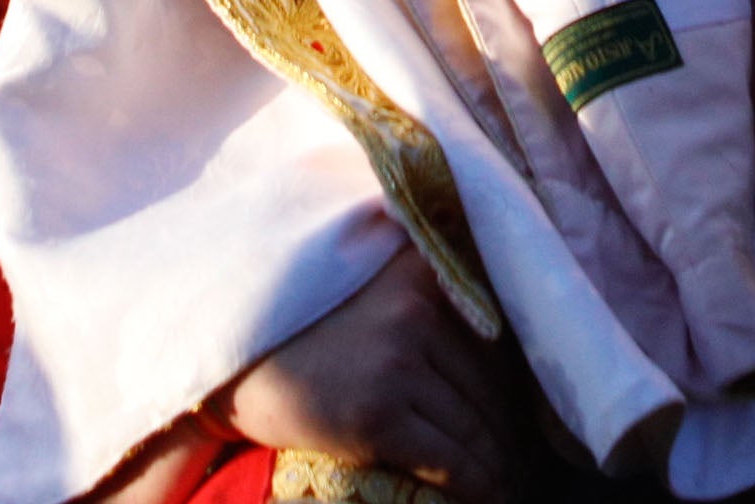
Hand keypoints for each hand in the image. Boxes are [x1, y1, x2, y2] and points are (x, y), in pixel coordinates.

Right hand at [219, 250, 514, 503]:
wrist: (233, 364)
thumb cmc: (303, 330)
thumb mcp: (369, 289)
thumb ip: (424, 294)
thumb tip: (496, 341)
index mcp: (419, 274)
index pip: (492, 338)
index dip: (510, 383)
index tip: (521, 413)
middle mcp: (415, 311)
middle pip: (489, 385)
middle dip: (506, 428)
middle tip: (519, 457)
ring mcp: (396, 363)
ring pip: (474, 425)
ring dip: (496, 462)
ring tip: (506, 480)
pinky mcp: (378, 415)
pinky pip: (450, 459)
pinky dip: (476, 482)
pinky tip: (488, 494)